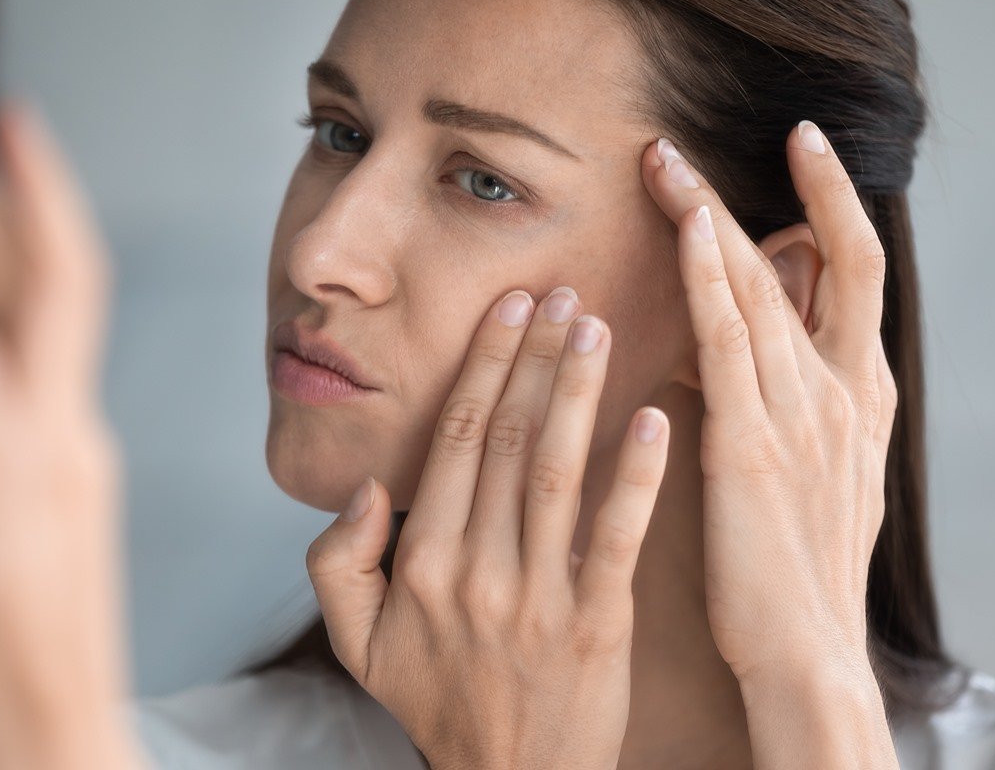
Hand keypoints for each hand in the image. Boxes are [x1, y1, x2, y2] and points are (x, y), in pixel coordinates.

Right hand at [0, 104, 143, 769]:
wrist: (29, 752)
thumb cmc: (6, 673)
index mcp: (51, 435)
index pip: (59, 282)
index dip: (37, 193)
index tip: (8, 120)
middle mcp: (56, 437)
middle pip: (37, 294)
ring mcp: (41, 468)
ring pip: (17, 335)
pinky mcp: (16, 502)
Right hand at [304, 288, 670, 769]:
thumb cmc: (439, 705)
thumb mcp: (357, 642)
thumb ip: (339, 561)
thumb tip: (368, 489)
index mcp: (420, 563)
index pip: (456, 439)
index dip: (484, 365)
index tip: (510, 308)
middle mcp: (475, 571)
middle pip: (509, 438)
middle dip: (536, 356)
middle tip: (563, 289)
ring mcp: (538, 598)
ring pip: (559, 471)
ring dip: (579, 390)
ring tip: (599, 326)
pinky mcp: (598, 625)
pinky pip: (618, 534)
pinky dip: (638, 473)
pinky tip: (655, 416)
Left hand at [642, 124, 898, 689]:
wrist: (808, 654)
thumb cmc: (802, 577)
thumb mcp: (822, 477)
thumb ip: (797, 407)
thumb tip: (753, 350)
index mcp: (866, 396)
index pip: (858, 269)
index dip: (834, 200)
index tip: (806, 146)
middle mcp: (843, 389)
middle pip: (811, 256)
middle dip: (767, 185)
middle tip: (699, 138)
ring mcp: (801, 411)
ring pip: (758, 286)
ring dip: (708, 212)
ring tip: (663, 159)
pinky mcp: (750, 441)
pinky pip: (727, 337)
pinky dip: (707, 273)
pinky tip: (682, 226)